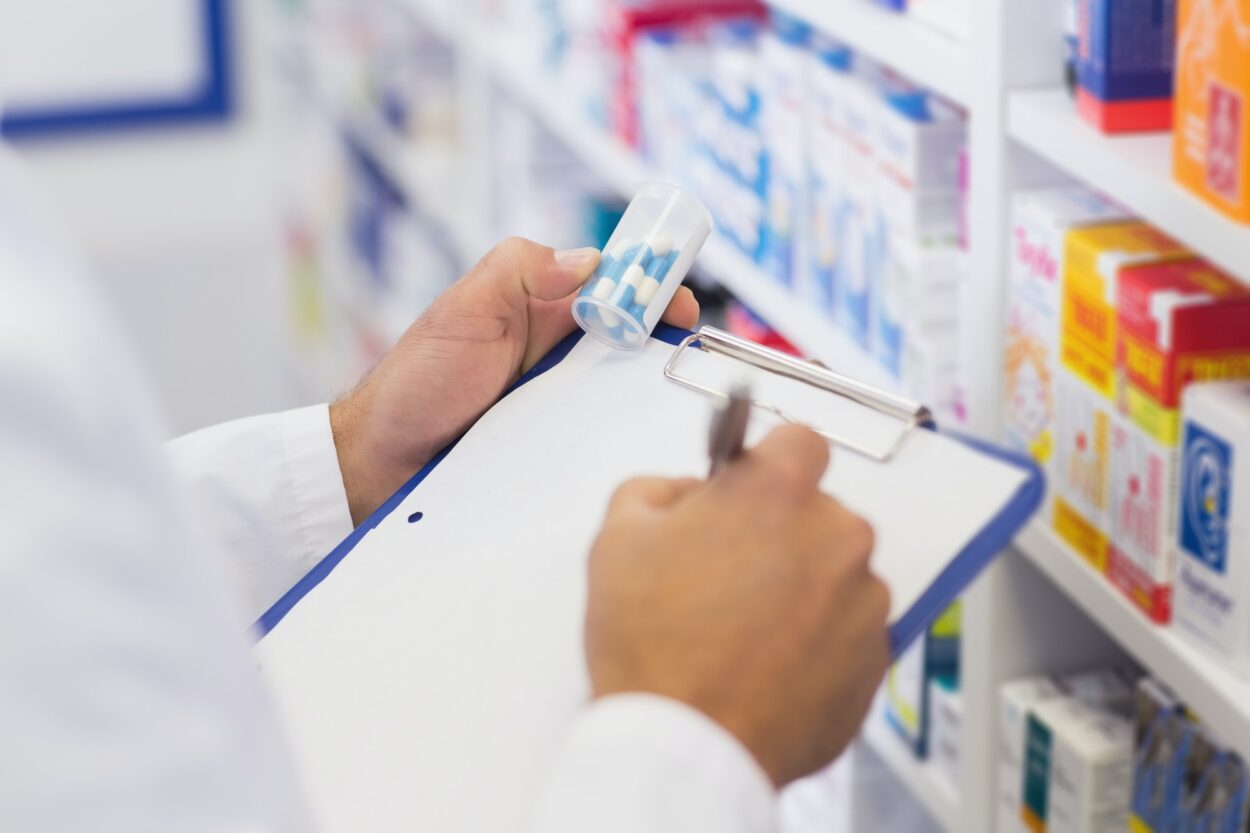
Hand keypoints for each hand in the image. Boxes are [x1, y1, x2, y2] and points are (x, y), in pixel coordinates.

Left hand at [330, 237, 699, 523]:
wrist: (379, 463)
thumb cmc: (417, 381)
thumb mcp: (464, 310)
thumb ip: (518, 270)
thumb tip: (589, 261)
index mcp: (541, 311)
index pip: (613, 288)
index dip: (652, 289)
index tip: (679, 305)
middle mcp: (559, 356)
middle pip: (631, 342)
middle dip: (666, 344)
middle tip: (687, 357)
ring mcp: (561, 405)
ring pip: (623, 394)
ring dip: (649, 396)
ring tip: (680, 404)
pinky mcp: (558, 450)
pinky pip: (601, 440)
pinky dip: (624, 440)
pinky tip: (643, 448)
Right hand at [584, 425, 889, 786]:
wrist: (687, 746)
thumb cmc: (655, 648)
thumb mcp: (619, 537)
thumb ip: (657, 489)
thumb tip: (685, 494)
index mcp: (778, 492)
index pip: (799, 442)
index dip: (768, 467)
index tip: (750, 493)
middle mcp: (836, 537)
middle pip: (817, 514)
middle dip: (778, 534)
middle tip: (727, 576)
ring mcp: (863, 601)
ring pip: (835, 575)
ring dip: (801, 590)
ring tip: (742, 632)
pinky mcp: (873, 659)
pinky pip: (848, 632)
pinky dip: (817, 642)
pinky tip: (766, 665)